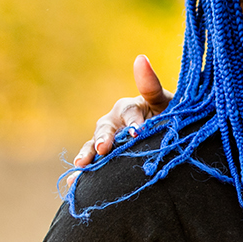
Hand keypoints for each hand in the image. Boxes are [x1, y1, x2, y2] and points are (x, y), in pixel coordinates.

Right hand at [69, 55, 173, 172]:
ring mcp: (106, 141)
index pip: (129, 113)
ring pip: (94, 146)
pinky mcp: (104, 158)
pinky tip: (74, 183)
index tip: (138, 131)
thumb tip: (140, 58)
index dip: (133, 122)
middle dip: (105, 139)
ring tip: (81, 166)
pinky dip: (83, 174)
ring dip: (88, 155)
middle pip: (105, 129)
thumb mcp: (164, 101)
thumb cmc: (168, 115)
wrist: (168, 135)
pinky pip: (92, 164)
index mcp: (127, 107)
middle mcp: (113, 122)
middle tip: (105, 149)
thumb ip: (152, 86)